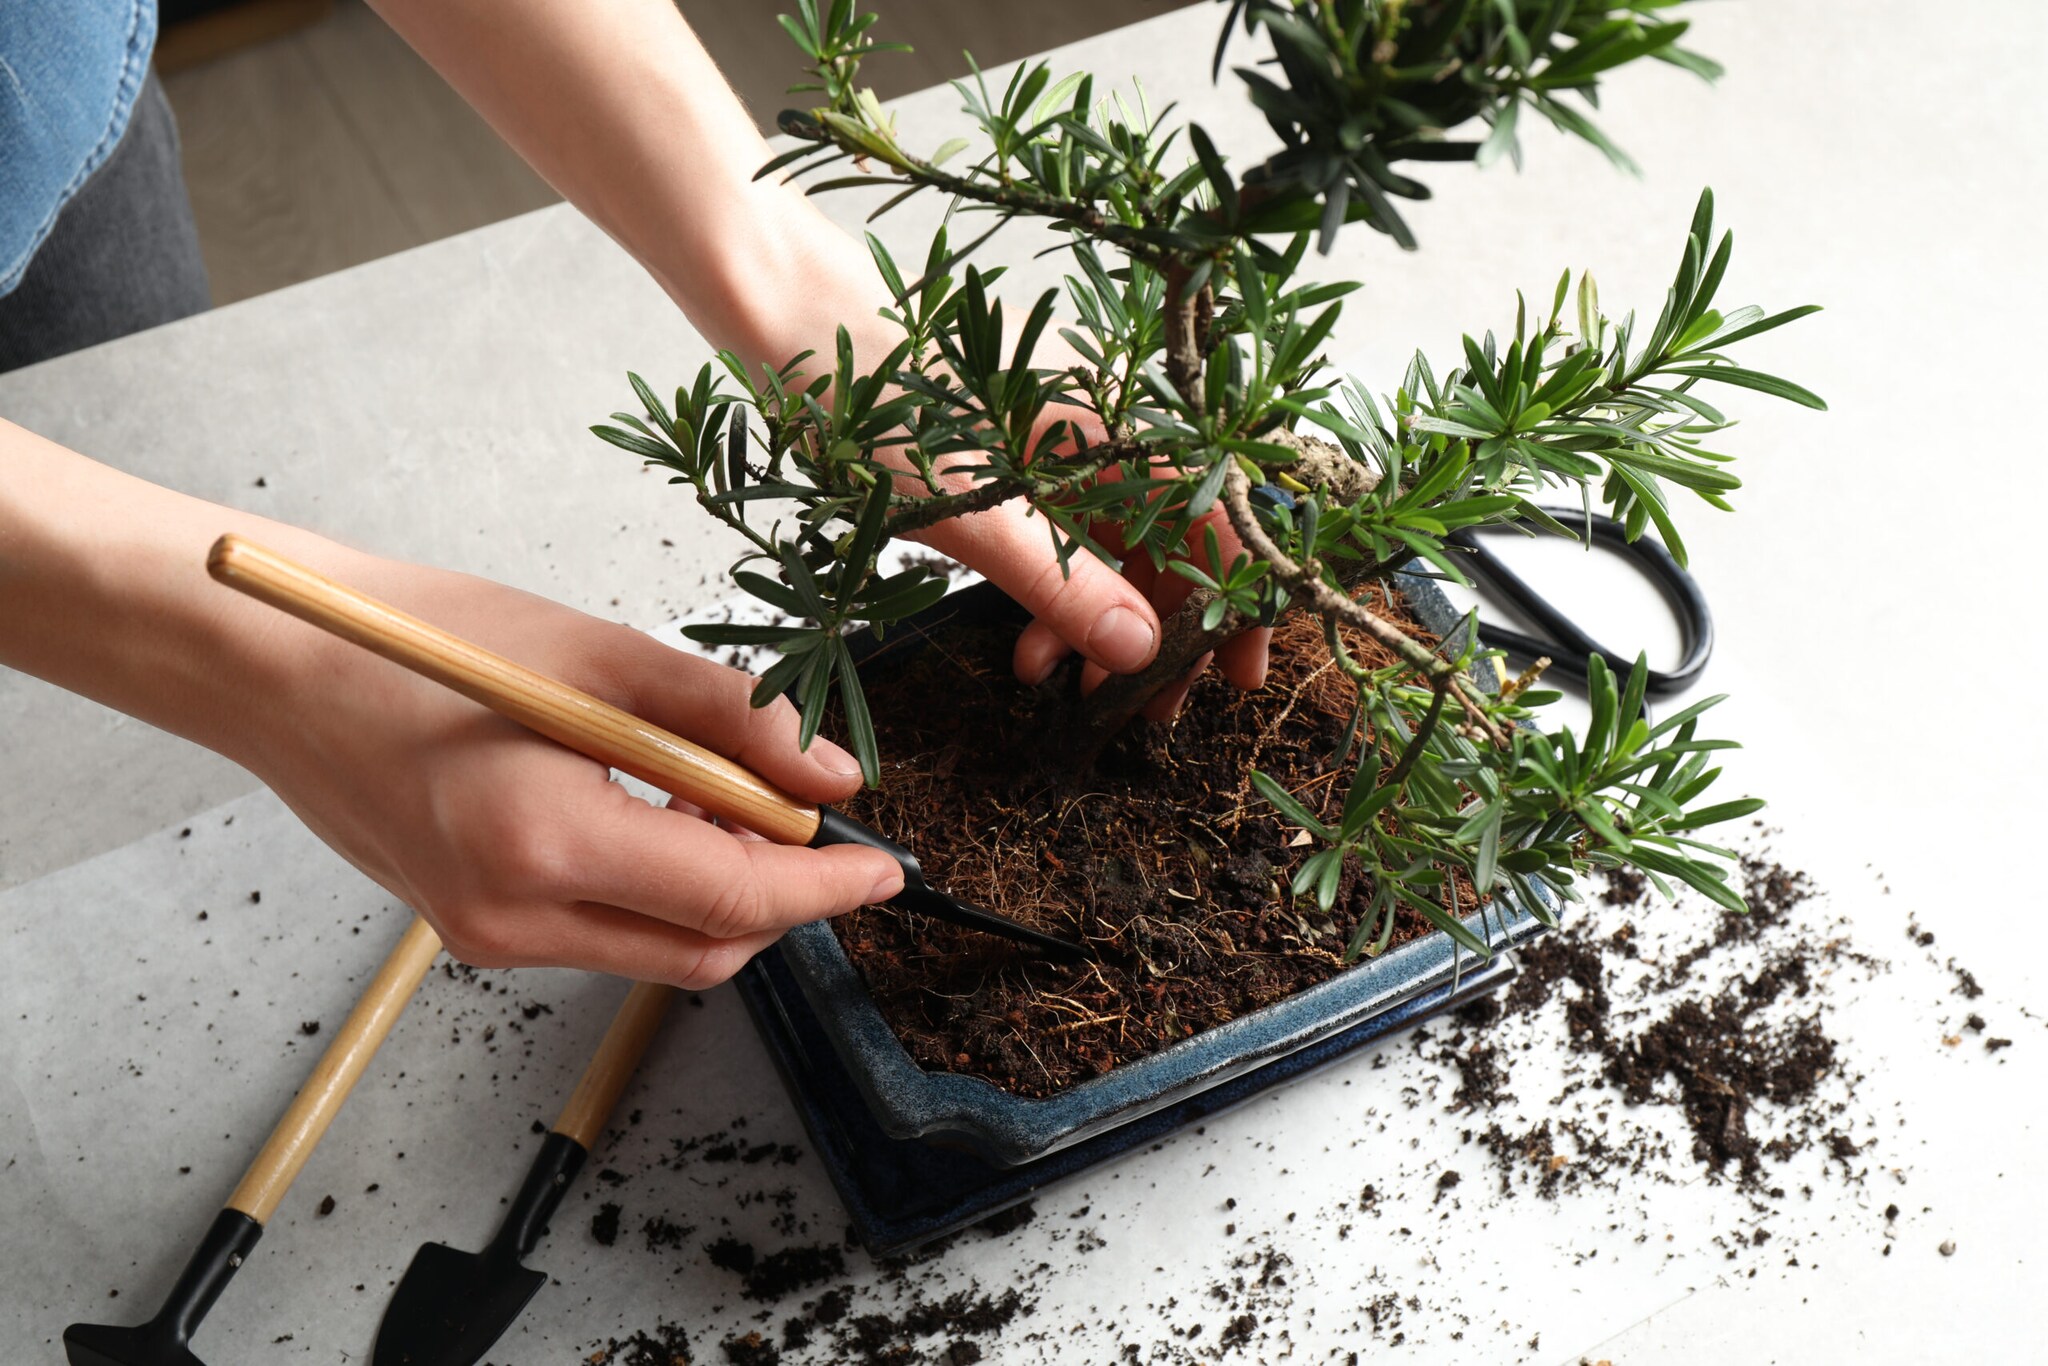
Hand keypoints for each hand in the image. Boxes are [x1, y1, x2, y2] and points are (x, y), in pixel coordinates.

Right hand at [246, 556, 902, 985]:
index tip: (885, 869)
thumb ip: (731, 720)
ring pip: (656, 950)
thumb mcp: (600, 660)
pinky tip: (650, 813)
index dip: (823, 888)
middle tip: (795, 811)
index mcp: (546, 844)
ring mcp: (485, 936)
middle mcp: (512, 917)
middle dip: (775, 895)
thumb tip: (830, 780)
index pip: (732, 898)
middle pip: (704, 949)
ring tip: (712, 794)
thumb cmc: (422, 643)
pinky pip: (601, 935)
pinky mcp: (470, 931)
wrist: (282, 669)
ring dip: (714, 890)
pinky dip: (653, 888)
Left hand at [905, 334, 1271, 719]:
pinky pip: (1067, 537)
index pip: (1219, 512)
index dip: (1236, 596)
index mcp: (1121, 419)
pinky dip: (1057, 598)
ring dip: (1104, 625)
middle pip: (1175, 539)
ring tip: (1071, 692)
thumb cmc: (879, 395)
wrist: (791, 321)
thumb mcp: (973, 511)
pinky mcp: (1024, 458)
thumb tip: (1138, 649)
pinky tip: (1028, 651)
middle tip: (1146, 710)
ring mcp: (1067, 441)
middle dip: (1163, 632)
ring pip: (1120, 548)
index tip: (1237, 672)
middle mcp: (1110, 425)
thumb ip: (1061, 582)